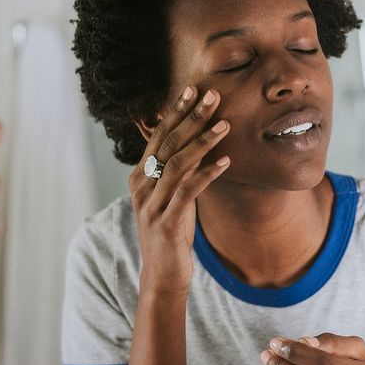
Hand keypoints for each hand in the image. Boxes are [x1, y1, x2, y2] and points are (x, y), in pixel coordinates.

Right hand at [131, 85, 230, 295]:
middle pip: (168, 144)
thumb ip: (177, 171)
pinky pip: (188, 192)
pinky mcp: (166, 223)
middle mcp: (141, 187)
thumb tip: (195, 142)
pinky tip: (226, 161)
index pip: (158, 136)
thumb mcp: (171, 197)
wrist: (162, 275)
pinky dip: (207, 174)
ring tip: (225, 124)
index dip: (175, 112)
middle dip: (191, 118)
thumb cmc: (171, 233)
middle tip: (212, 96)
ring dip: (203, 142)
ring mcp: (151, 205)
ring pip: (177, 164)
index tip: (193, 89)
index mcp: (139, 177)